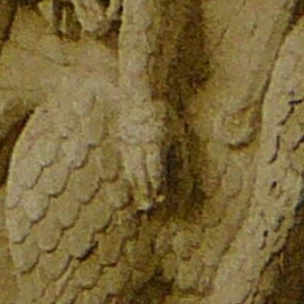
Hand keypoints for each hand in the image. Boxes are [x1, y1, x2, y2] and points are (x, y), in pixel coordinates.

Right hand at [112, 94, 176, 211]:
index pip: (155, 169)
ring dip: (135, 186)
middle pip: (140, 173)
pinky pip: (124, 162)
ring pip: (131, 169)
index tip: (159, 199)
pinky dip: (128, 174)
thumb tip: (183, 173)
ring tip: (139, 200)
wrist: (139, 97)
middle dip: (144, 191)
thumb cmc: (162, 115)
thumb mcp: (176, 131)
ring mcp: (128, 143)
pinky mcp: (120, 141)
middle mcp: (139, 145)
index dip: (157, 185)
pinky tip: (131, 182)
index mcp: (155, 142)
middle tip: (146, 207)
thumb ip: (178, 152)